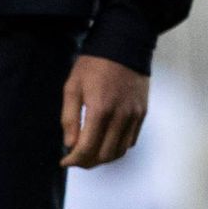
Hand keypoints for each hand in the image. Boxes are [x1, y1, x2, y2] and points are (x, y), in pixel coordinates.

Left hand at [58, 54, 150, 168]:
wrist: (124, 46)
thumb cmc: (94, 65)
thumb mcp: (72, 87)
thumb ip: (70, 118)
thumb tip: (70, 144)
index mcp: (100, 110)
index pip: (87, 148)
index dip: (74, 160)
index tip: (65, 161)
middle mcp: (120, 117)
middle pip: (105, 155)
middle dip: (88, 162)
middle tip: (76, 159)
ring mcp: (134, 116)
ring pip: (120, 151)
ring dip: (104, 158)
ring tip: (90, 153)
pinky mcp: (142, 113)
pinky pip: (131, 140)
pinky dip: (118, 147)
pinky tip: (106, 141)